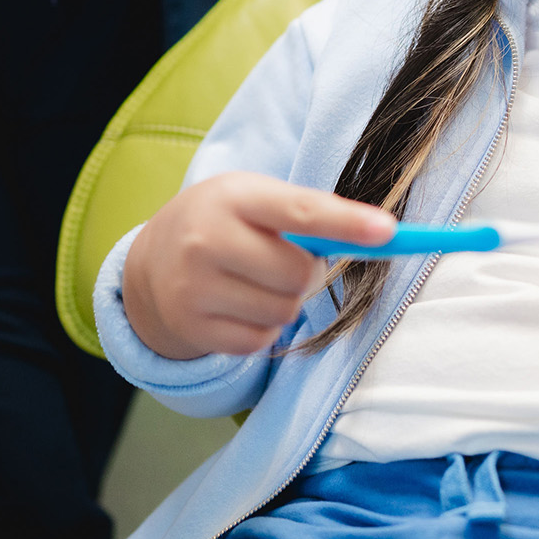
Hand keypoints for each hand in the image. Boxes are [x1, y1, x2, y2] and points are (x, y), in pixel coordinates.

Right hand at [121, 171, 395, 359]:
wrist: (149, 261)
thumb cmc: (224, 221)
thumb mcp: (255, 198)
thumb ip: (308, 213)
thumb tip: (379, 237)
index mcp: (234, 197)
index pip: (301, 210)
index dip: (347, 222)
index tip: (388, 231)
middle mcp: (206, 240)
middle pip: (297, 274)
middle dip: (308, 274)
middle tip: (288, 262)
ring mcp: (193, 287)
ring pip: (283, 311)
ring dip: (287, 302)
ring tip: (259, 282)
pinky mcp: (191, 327)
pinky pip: (260, 341)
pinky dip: (265, 329)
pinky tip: (242, 306)